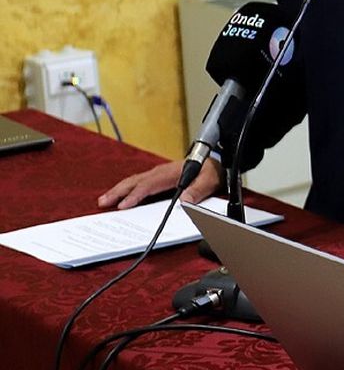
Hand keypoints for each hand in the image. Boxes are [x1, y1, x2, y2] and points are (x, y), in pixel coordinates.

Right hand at [98, 157, 219, 210]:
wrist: (215, 163)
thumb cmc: (212, 172)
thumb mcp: (209, 181)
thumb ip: (198, 190)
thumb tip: (184, 200)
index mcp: (171, 173)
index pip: (149, 185)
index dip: (135, 195)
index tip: (124, 206)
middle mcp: (161, 172)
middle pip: (135, 181)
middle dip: (118, 192)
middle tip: (103, 202)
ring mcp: (158, 174)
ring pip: (134, 181)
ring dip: (118, 190)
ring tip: (104, 200)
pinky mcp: (158, 177)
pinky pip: (139, 183)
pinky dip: (127, 189)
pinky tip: (120, 197)